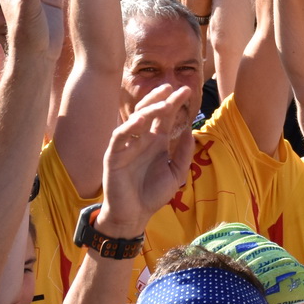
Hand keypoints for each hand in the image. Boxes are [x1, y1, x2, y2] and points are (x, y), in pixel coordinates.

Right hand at [96, 84, 195, 237]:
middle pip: (150, 112)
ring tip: (163, 101)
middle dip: (161, 98)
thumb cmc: (153, 195)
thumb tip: (190, 131)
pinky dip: (128, 127)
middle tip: (173, 87)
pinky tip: (140, 120)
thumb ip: (183, 153)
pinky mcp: (113, 156)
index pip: (165, 117)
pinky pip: (119, 137)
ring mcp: (127, 146)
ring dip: (148, 109)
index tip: (187, 90)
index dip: (174, 102)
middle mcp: (141, 140)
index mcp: (156, 142)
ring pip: (135, 120)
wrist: (134, 216)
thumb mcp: (176, 173)